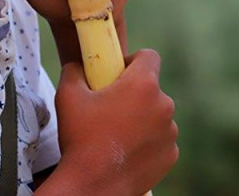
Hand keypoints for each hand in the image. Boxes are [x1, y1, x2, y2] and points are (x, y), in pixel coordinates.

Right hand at [51, 49, 178, 194]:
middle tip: (110, 107)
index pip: (150, 56)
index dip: (132, 60)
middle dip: (134, 93)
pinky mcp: (171, 155)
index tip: (117, 73)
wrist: (92, 186)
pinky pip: (160, 139)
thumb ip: (75, 70)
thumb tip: (78, 65)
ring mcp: (170, 132)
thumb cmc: (80, 138)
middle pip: (152, 88)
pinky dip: (147, 141)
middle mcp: (164, 105)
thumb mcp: (68, 95)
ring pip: (157, 114)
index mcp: (143, 85)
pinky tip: (126, 150)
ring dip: (141, 118)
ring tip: (116, 133)